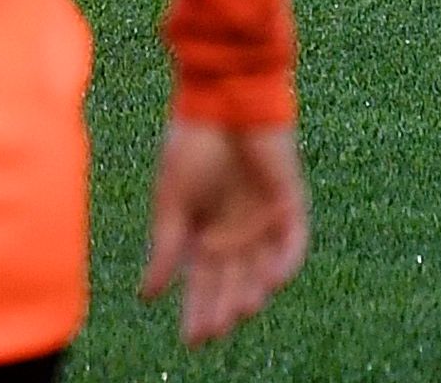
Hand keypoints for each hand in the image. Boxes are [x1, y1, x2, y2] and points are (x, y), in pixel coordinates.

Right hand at [138, 119, 308, 344]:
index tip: (191, 340)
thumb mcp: (171, 201)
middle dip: (221, 308)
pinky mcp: (290, 205)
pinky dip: (283, 262)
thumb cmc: (191, 144)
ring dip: (251, 291)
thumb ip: (166, 246)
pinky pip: (292, 243)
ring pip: (261, 269)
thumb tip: (147, 297)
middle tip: (212, 333)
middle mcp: (237, 233)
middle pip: (231, 281)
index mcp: (205, 231)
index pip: (202, 281)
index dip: (197, 309)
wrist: (222, 99)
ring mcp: (266, 221)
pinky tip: (270, 281)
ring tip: (239, 312)